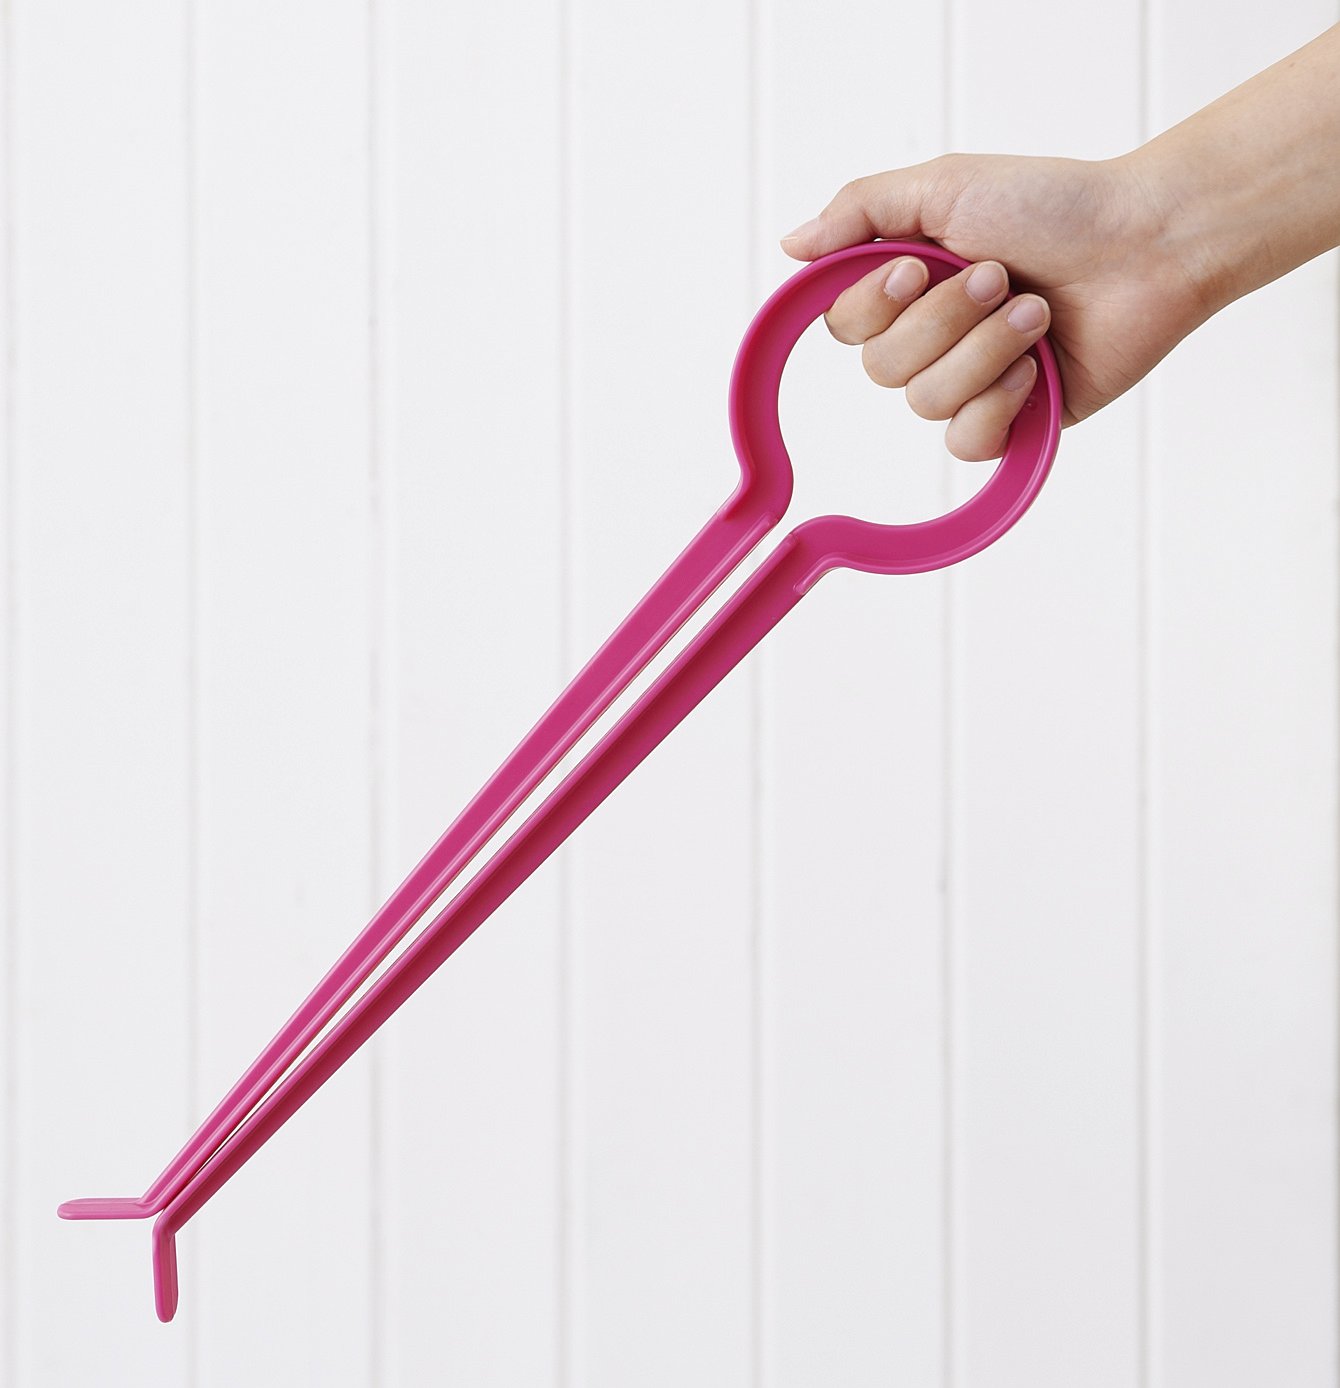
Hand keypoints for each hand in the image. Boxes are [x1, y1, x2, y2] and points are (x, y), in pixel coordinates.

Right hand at [780, 153, 1212, 459]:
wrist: (1145, 245)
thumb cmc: (1056, 207)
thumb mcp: (944, 184)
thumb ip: (859, 210)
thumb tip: (792, 246)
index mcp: (907, 287)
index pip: (843, 326)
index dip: (874, 306)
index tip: (919, 266)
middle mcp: (930, 339)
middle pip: (882, 370)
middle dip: (946, 320)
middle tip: (1000, 276)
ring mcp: (968, 384)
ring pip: (925, 403)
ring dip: (985, 350)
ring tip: (1036, 313)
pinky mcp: (1009, 423)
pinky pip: (966, 441)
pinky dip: (1002, 401)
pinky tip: (1037, 368)